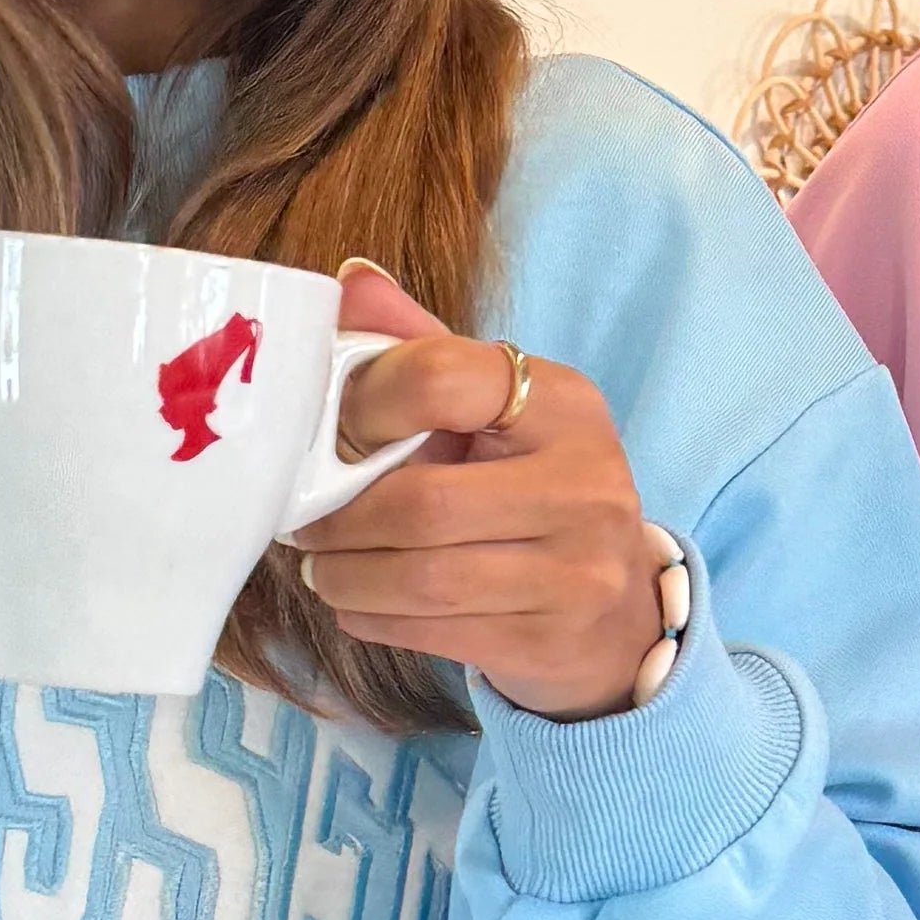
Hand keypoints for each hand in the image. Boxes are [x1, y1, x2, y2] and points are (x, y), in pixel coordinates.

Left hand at [289, 267, 666, 722]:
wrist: (616, 605)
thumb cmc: (532, 486)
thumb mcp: (493, 407)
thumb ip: (420, 345)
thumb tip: (347, 280)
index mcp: (564, 404)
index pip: (442, 379)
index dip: (364, 405)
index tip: (331, 433)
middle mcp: (585, 483)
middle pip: (421, 504)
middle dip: (340, 521)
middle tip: (304, 526)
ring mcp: (577, 570)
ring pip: (419, 578)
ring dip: (346, 577)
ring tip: (324, 567)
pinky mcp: (551, 639)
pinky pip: (431, 631)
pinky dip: (373, 617)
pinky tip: (361, 602)